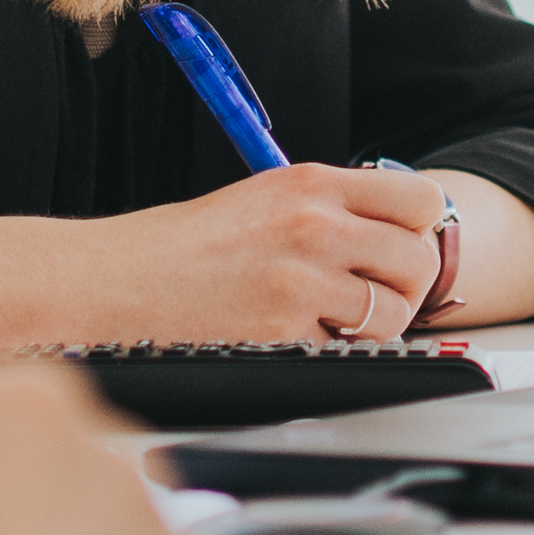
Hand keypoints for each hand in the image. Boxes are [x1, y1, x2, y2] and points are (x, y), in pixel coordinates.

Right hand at [117, 162, 447, 340]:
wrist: (113, 282)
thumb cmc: (178, 247)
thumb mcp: (259, 201)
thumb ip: (326, 211)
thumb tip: (389, 236)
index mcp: (308, 183)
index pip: (420, 198)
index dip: (417, 229)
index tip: (394, 245)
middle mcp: (314, 224)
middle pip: (418, 260)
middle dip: (401, 286)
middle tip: (365, 293)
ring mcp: (302, 280)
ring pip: (393, 313)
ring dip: (370, 326)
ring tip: (323, 319)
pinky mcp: (287, 331)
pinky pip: (348, 351)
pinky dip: (329, 351)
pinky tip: (290, 336)